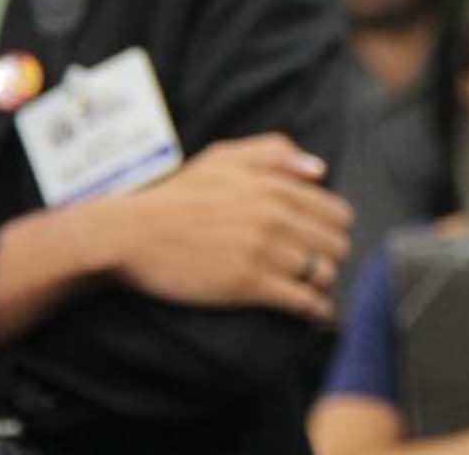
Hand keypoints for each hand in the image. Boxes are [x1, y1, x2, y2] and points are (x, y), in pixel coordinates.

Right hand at [100, 133, 351, 322]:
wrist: (131, 234)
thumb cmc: (177, 196)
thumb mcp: (224, 157)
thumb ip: (275, 153)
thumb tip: (320, 172)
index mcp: (274, 186)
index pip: (337, 212)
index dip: (335, 230)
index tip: (324, 242)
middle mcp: (276, 216)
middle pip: (337, 244)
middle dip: (332, 257)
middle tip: (318, 268)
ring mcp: (264, 251)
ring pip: (323, 272)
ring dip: (323, 284)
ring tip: (314, 290)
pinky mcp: (249, 285)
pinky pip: (303, 301)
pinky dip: (316, 309)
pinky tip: (316, 314)